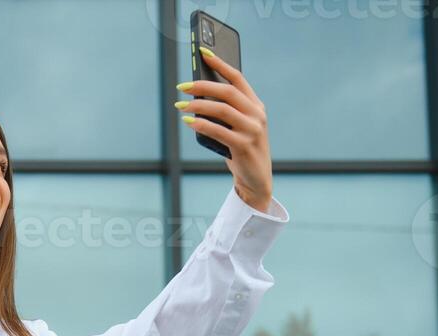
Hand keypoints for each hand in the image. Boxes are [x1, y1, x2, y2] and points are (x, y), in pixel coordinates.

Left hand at [177, 47, 273, 212]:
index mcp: (256, 105)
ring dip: (198, 105)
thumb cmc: (242, 150)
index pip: (238, 78)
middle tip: (182, 86)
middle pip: (227, 91)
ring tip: (180, 106)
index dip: (220, 64)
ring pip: (222, 109)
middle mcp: (257, 115)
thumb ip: (226, 112)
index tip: (202, 53)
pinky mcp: (244, 146)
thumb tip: (197, 97)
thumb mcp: (237, 127)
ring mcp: (252, 130)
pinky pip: (218, 130)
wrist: (256, 180)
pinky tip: (188, 122)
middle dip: (202, 85)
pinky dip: (201, 125)